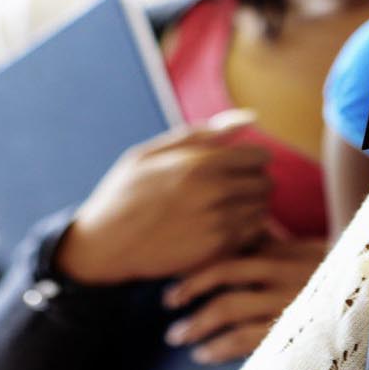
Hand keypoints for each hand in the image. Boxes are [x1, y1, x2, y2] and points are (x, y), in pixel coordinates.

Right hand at [54, 123, 272, 285]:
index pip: (260, 156)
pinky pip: (252, 236)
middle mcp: (213, 193)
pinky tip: (222, 228)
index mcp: (199, 163)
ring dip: (251, 209)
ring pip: (262, 211)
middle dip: (255, 184)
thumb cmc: (125, 193)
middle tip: (234, 190)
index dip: (253, 160)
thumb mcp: (152, 154)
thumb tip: (250, 117)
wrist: (102, 245)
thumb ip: (203, 134)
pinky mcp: (215, 251)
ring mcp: (217, 224)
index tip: (239, 167)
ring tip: (227, 209)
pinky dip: (245, 232)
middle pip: (266, 183)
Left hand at [159, 237, 325, 363]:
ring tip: (178, 337)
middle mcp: (281, 271)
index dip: (196, 270)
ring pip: (229, 309)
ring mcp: (287, 299)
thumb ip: (266, 243)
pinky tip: (204, 354)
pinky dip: (219, 348)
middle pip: (223, 276)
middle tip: (168, 306)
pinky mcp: (293, 328)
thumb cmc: (326, 271)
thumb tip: (231, 232)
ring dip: (196, 325)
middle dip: (188, 293)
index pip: (228, 253)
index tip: (172, 287)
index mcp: (280, 250)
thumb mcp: (298, 250)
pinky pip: (247, 340)